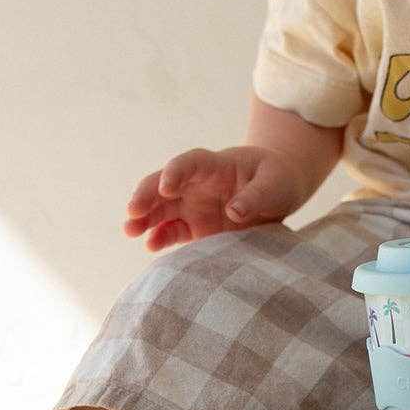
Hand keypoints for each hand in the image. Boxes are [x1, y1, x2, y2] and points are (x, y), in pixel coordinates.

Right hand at [123, 145, 303, 250]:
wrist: (278, 193)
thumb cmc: (277, 179)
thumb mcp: (275, 183)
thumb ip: (257, 195)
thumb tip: (234, 212)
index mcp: (216, 165)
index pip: (190, 162)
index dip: (176, 172)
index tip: (166, 186)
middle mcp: (197, 184)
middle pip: (163, 184)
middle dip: (146, 195)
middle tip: (133, 210)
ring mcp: (193, 206)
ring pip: (160, 209)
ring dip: (143, 219)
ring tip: (130, 230)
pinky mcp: (195, 228)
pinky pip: (171, 232)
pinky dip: (159, 238)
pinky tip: (151, 246)